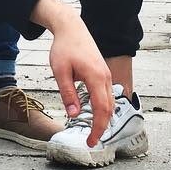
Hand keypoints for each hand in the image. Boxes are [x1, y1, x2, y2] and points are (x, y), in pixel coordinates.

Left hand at [31, 0, 112, 146]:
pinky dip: (103, 108)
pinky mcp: (103, 73)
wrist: (72, 28)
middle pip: (109, 109)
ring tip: (93, 130)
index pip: (101, 110)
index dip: (98, 129)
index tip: (90, 141)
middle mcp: (105, 77)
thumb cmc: (64, 47)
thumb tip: (74, 114)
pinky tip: (95, 114)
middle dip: (102, 127)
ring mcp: (106, 75)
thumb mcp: (60, 71)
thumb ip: (67, 93)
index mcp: (95, 77)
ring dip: (104, 118)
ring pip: (110, 103)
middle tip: (91, 140)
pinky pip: (107, 95)